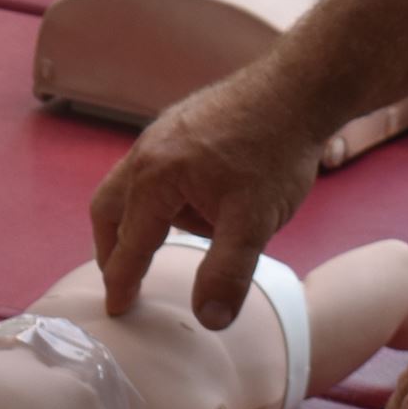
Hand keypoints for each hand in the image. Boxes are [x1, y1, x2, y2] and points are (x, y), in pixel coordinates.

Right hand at [90, 65, 325, 328]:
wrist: (298, 88)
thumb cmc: (275, 153)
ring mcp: (162, 131)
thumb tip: (208, 319)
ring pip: (132, 184)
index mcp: (154, 179)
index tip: (115, 310)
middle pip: (109, 207)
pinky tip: (199, 199)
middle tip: (122, 277)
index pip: (128, 244)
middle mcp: (147, 152)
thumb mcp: (255, 222)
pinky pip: (153, 165)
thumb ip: (227, 273)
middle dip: (112, 246)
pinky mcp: (181, 121)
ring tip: (181, 237)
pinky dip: (160, 193)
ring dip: (142, 217)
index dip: (121, 281)